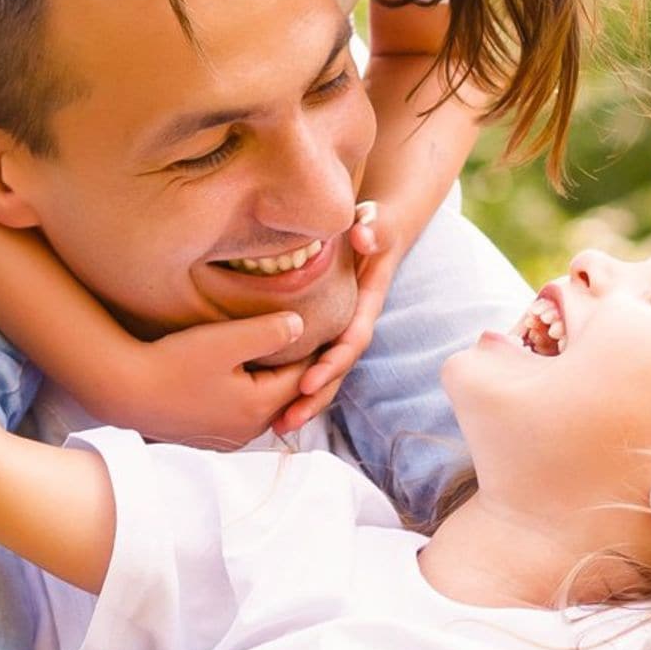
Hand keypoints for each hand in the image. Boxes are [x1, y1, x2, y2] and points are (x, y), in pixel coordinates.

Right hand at [106, 312, 309, 447]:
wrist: (121, 391)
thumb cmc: (173, 362)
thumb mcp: (227, 340)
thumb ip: (271, 332)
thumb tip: (301, 326)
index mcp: (260, 407)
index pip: (305, 376)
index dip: (311, 348)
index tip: (311, 324)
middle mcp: (249, 431)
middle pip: (289, 392)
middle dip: (296, 365)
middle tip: (295, 333)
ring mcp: (229, 437)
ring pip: (267, 401)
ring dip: (272, 377)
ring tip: (269, 347)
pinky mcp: (210, 436)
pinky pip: (244, 410)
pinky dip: (251, 389)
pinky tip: (241, 369)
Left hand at [273, 201, 401, 434]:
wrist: (379, 230)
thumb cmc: (375, 225)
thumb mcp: (378, 222)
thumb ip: (375, 227)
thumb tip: (363, 236)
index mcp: (367, 304)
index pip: (352, 340)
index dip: (332, 363)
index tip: (307, 382)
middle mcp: (354, 323)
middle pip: (338, 368)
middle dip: (316, 397)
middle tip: (287, 419)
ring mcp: (340, 329)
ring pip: (326, 372)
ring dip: (305, 402)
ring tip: (277, 427)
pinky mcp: (325, 329)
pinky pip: (312, 362)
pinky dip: (295, 386)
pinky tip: (271, 405)